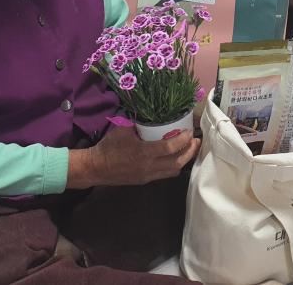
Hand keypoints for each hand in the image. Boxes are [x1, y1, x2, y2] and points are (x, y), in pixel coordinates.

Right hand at [67, 126, 199, 188]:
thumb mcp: (123, 128)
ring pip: (173, 171)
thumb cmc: (109, 146)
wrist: (96, 167)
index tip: (189, 131)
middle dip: (190, 151)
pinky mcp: (145, 180)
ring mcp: (148, 176)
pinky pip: (165, 175)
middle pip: (178, 162)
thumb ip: (138, 121)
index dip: (183, 140)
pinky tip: (175, 157)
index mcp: (144, 153)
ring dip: (184, 160)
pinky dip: (174, 166)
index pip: (170, 148)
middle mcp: (149, 167)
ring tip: (190, 149)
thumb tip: (150, 111)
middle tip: (196, 141)